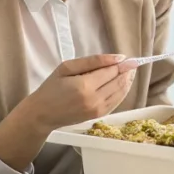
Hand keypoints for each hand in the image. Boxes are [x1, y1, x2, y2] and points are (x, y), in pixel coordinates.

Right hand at [0, 54, 137, 171]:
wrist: (43, 114)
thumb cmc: (51, 87)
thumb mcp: (67, 67)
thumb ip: (93, 61)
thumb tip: (118, 58)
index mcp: (85, 85)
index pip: (111, 71)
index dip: (121, 63)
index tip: (127, 57)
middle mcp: (94, 99)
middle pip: (119, 82)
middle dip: (127, 71)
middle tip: (131, 62)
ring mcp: (98, 110)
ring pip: (121, 92)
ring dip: (127, 81)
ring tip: (128, 71)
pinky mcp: (99, 116)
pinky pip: (117, 102)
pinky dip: (122, 91)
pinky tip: (122, 83)